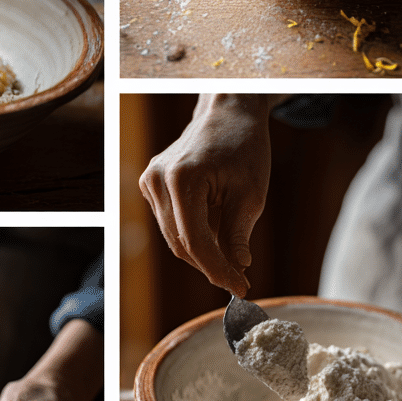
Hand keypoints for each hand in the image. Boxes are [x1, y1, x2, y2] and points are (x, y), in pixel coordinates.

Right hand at [139, 95, 277, 293]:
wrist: (228, 112)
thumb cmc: (244, 146)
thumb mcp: (251, 194)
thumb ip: (238, 234)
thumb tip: (237, 268)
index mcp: (182, 179)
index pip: (196, 241)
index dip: (218, 270)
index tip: (240, 288)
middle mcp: (158, 180)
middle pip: (181, 243)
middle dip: (211, 266)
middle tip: (239, 280)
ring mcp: (150, 181)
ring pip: (174, 238)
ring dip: (202, 254)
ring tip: (233, 262)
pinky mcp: (151, 184)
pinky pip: (170, 223)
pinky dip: (192, 236)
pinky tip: (216, 234)